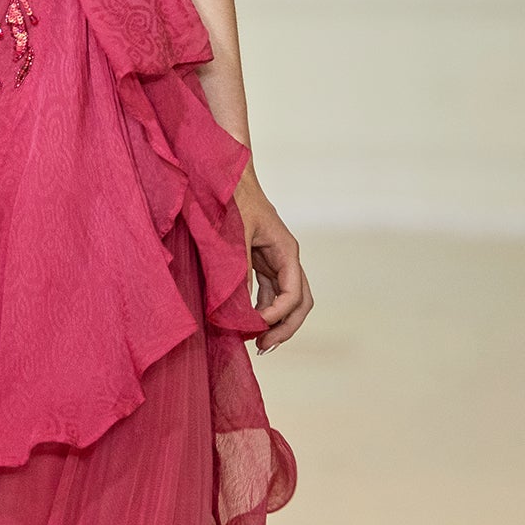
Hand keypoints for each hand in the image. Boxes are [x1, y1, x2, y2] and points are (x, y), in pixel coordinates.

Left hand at [235, 167, 311, 353]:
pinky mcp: (262, 262)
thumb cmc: (231, 201)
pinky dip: (262, 310)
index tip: (254, 326)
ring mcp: (276, 261)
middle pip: (300, 302)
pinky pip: (269, 292)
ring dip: (275, 322)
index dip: (277, 315)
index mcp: (286, 250)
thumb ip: (238, 273)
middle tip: (262, 347)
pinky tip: (247, 323)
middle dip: (285, 327)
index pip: (294, 294)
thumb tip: (237, 311)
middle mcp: (286, 258)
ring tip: (255, 343)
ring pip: (286, 300)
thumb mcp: (234, 238)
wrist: (224, 177)